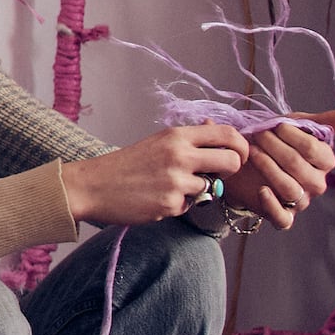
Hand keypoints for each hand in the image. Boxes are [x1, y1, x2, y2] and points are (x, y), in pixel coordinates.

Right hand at [57, 124, 243, 227]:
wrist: (93, 186)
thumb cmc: (126, 164)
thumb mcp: (158, 142)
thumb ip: (188, 140)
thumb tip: (217, 129)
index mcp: (177, 136)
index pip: (226, 134)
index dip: (241, 145)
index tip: (238, 154)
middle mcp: (180, 156)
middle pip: (231, 161)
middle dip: (232, 170)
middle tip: (220, 175)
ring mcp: (176, 182)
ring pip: (211, 187)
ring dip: (198, 190)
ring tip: (170, 186)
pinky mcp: (171, 205)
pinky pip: (190, 205)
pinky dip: (178, 204)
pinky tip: (156, 198)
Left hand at [225, 107, 334, 231]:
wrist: (248, 160)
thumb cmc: (278, 140)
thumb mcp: (301, 125)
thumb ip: (331, 121)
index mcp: (325, 162)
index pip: (316, 151)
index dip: (293, 137)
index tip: (276, 126)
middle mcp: (317, 184)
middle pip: (298, 167)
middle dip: (276, 147)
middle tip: (260, 135)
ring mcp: (301, 201)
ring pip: (289, 188)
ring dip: (268, 167)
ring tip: (254, 151)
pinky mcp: (282, 216)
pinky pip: (283, 219)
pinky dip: (272, 205)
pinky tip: (261, 190)